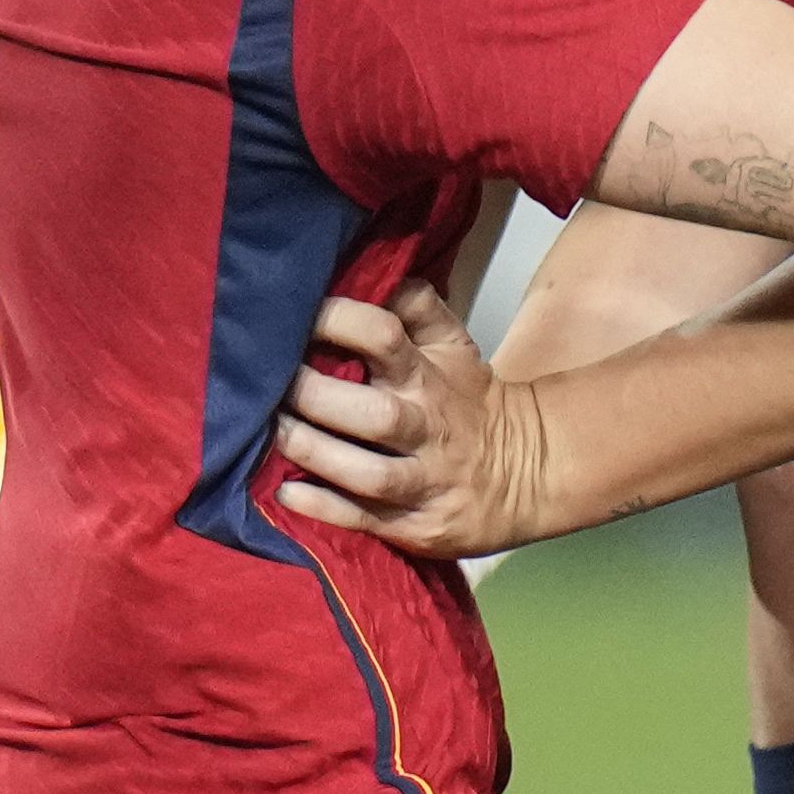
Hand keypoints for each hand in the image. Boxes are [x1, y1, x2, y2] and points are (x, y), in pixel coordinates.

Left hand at [268, 284, 553, 558]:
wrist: (524, 471)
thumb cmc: (466, 400)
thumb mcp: (454, 346)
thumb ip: (417, 307)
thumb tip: (375, 268)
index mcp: (428, 374)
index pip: (383, 336)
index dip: (336, 320)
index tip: (295, 314)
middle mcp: (424, 426)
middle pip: (370, 413)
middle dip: (313, 396)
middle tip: (268, 382)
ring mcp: (421, 480)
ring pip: (365, 472)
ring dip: (314, 453)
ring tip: (270, 433)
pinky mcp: (412, 525)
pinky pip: (363, 518)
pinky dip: (323, 507)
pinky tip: (285, 493)